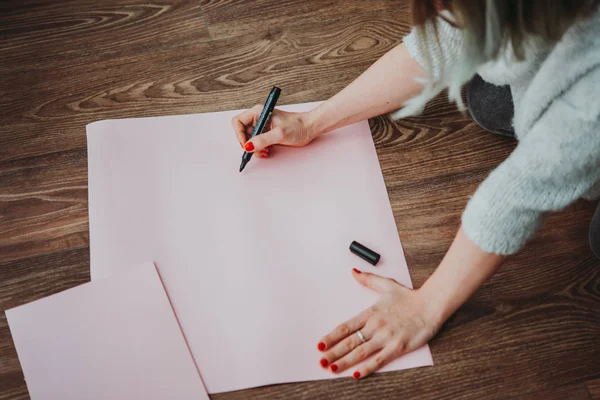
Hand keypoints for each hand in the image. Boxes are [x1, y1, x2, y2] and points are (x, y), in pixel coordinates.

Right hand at [231, 105, 316, 157]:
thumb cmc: (298, 126)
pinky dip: (260, 149)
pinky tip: (268, 151)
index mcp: (258, 112)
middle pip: (242, 132)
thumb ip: (263, 140)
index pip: (238, 122)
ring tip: (264, 152)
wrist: (309, 128)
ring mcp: (262, 126)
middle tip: (256, 151)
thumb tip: (248, 146)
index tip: (246, 145)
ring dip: (254, 148)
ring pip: (249, 139)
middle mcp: (258, 118)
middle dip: (248, 144)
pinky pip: (257, 142)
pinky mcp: (267, 133)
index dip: (239, 135)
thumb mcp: (279, 134)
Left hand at [317, 269, 440, 379]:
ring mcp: (386, 338)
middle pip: (349, 342)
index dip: (331, 337)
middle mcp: (375, 326)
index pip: (346, 327)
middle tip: (321, 361)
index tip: (320, 344)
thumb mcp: (386, 285)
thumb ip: (368, 280)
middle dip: (333, 352)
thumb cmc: (409, 297)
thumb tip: (353, 272)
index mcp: (370, 313)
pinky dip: (367, 368)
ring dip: (344, 362)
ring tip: (332, 368)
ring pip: (361, 352)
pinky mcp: (397, 347)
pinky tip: (356, 374)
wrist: (430, 305)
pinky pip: (379, 360)